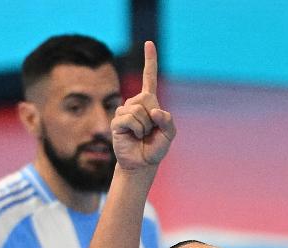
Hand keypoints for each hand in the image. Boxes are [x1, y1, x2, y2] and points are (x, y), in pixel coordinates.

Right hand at [111, 41, 175, 172]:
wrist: (142, 164)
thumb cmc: (155, 147)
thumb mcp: (169, 134)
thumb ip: (168, 121)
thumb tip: (155, 111)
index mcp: (149, 102)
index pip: (149, 78)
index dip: (149, 60)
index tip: (149, 43)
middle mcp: (135, 103)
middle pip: (147, 97)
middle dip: (153, 116)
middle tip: (150, 131)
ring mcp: (124, 111)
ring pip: (138, 110)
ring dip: (145, 126)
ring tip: (142, 135)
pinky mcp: (117, 121)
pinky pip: (130, 119)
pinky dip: (137, 130)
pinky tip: (134, 136)